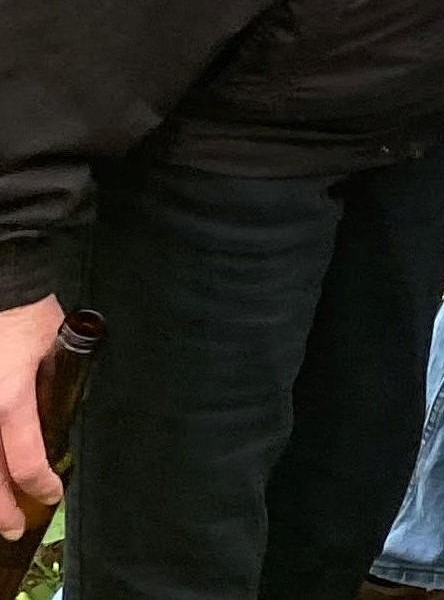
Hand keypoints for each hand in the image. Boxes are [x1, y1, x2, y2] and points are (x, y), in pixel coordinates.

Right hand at [0, 295, 61, 540]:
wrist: (2, 284)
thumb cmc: (28, 315)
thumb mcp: (58, 350)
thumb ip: (58, 387)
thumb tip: (65, 416)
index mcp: (9, 402)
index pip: (26, 461)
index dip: (40, 486)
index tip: (52, 495)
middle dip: (0, 511)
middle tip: (12, 530)